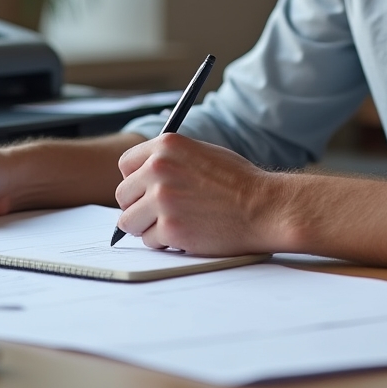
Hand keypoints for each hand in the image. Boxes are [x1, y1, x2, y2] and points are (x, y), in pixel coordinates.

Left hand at [115, 134, 281, 254]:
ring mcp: (163, 199)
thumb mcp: (201, 152)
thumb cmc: (238, 182)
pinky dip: (165, 242)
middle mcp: (159, 168)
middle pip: (123, 195)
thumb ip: (169, 160)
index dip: (135, 179)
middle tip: (161, 212)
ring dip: (148, 226)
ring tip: (176, 223)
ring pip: (129, 222)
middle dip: (139, 206)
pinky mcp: (169, 229)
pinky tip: (188, 233)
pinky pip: (149, 241)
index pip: (126, 164)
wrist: (263, 206)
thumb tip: (141, 177)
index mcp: (167, 145)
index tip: (145, 189)